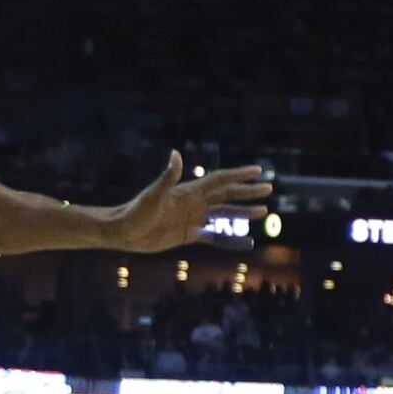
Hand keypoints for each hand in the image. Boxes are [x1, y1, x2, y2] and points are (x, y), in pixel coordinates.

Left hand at [106, 157, 273, 253]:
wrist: (124, 232)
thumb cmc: (136, 211)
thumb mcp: (153, 195)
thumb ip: (167, 176)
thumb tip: (175, 154)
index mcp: (190, 191)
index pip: (220, 181)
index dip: (239, 175)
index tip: (257, 170)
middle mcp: (195, 203)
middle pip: (227, 195)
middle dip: (248, 192)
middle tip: (268, 188)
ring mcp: (193, 218)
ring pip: (225, 214)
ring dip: (243, 212)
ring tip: (263, 211)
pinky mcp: (189, 235)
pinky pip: (214, 236)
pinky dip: (229, 237)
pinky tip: (244, 239)